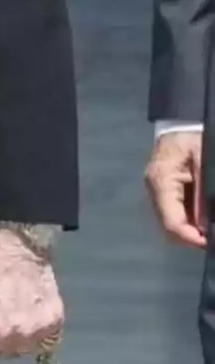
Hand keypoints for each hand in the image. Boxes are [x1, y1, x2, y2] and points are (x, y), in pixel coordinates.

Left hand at [0, 227, 63, 363]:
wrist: (19, 247)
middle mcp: (22, 335)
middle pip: (6, 354)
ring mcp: (42, 329)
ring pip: (26, 348)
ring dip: (19, 337)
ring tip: (14, 312)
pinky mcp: (57, 321)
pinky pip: (45, 339)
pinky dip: (36, 331)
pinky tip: (29, 312)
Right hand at [145, 130, 205, 247]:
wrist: (181, 122)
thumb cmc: (194, 138)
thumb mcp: (204, 161)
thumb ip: (204, 192)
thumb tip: (205, 223)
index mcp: (161, 180)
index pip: (171, 221)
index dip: (190, 237)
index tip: (208, 242)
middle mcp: (154, 189)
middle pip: (169, 227)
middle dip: (192, 236)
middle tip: (211, 236)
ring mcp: (156, 191)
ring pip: (171, 223)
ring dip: (191, 229)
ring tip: (208, 227)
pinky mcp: (163, 191)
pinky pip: (174, 213)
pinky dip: (190, 220)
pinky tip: (204, 218)